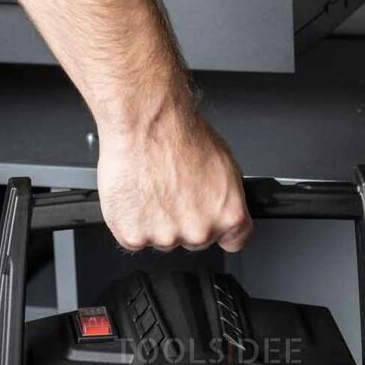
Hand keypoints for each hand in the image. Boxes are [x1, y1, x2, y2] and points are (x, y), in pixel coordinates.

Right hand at [96, 106, 252, 253]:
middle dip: (185, 222)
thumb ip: (226, 197)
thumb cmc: (181, 134)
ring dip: (156, 222)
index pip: (234, 240)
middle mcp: (199, 232)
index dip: (220, 229)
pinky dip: (131, 221)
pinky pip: (133, 238)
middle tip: (172, 192)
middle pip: (194, 240)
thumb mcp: (225, 164)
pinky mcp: (134, 236)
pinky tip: (136, 196)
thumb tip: (221, 206)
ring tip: (152, 188)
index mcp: (228, 215)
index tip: (211, 219)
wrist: (145, 124)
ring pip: (162, 240)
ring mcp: (166, 238)